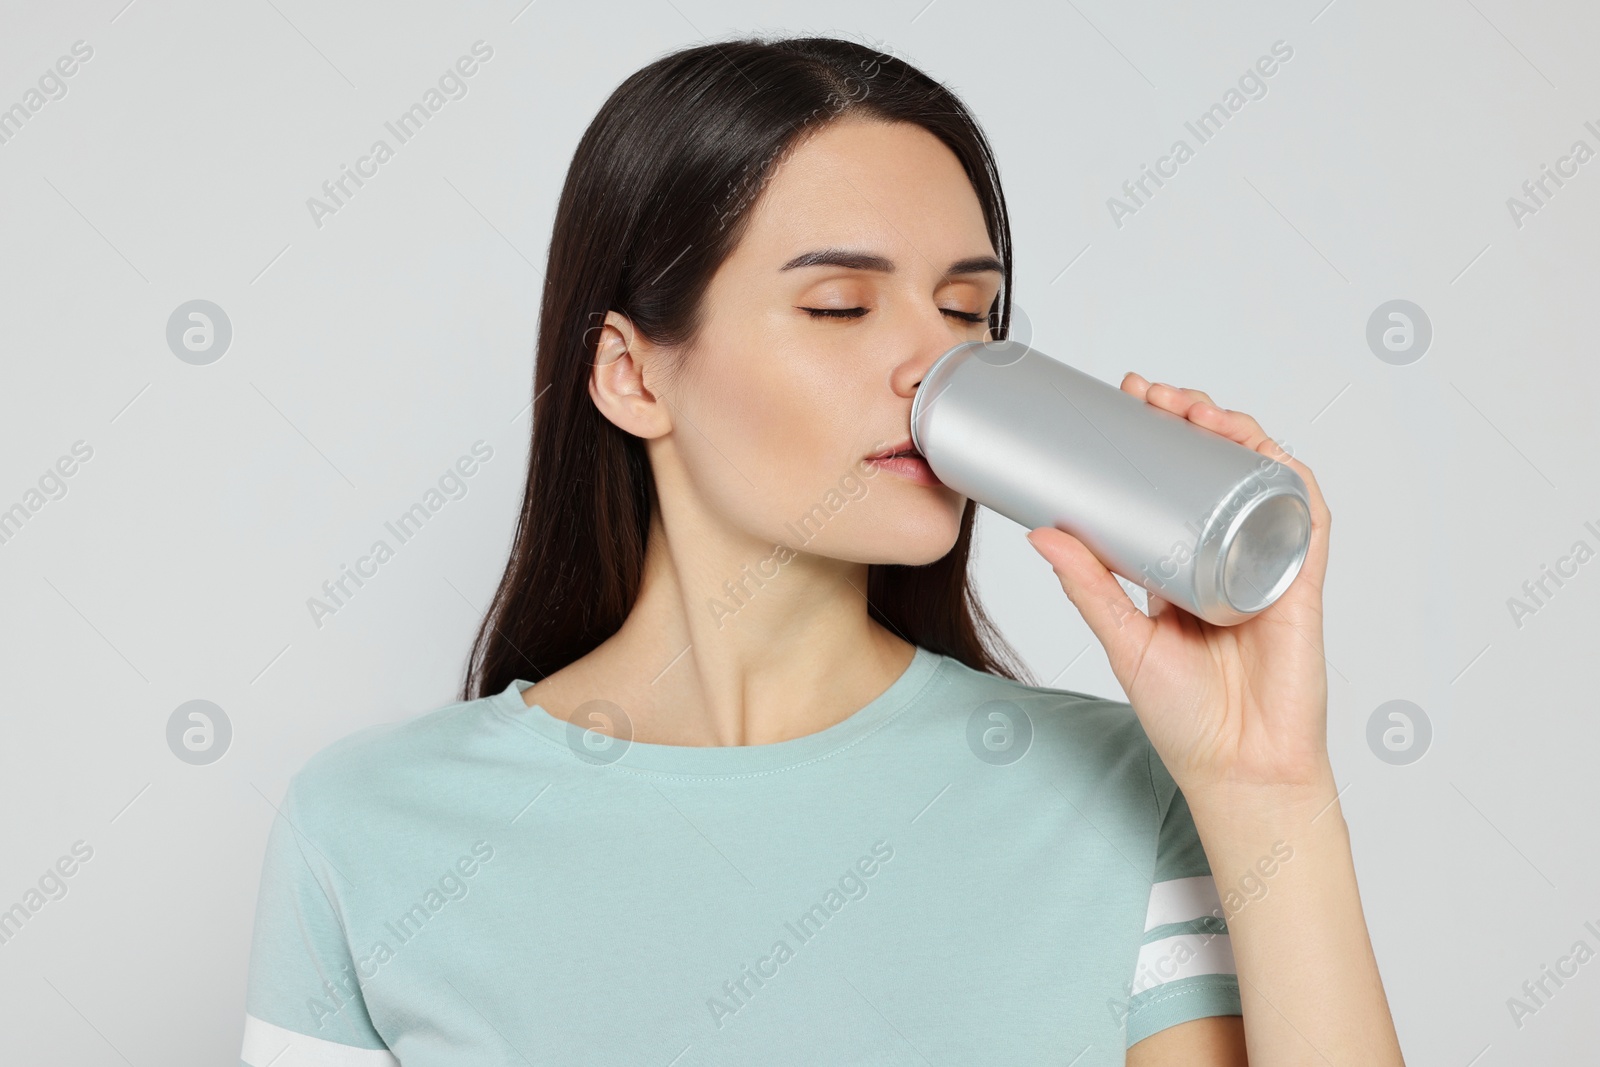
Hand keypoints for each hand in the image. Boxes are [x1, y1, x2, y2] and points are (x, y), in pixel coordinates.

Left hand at [1025, 373, 1333, 797]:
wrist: (1239, 772)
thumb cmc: (1186, 719)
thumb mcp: (1123, 642)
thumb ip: (1088, 589)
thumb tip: (1040, 533)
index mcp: (1184, 566)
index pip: (1175, 483)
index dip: (1158, 437)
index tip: (1126, 400)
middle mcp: (1229, 556)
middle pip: (1220, 467)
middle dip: (1191, 419)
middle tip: (1150, 393)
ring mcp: (1267, 565)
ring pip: (1263, 479)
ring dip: (1236, 433)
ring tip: (1195, 408)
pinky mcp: (1301, 583)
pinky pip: (1306, 517)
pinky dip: (1290, 477)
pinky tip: (1262, 449)